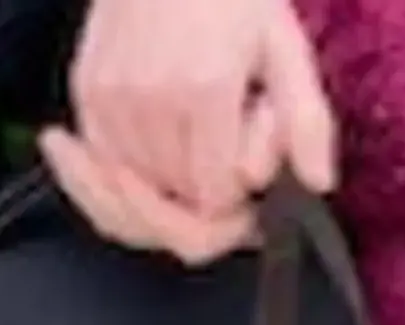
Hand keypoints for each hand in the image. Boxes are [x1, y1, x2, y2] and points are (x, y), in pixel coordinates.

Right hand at [51, 0, 339, 262]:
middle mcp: (151, 99)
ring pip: (136, 188)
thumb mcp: (286, 46)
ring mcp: (111, 97)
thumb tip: (318, 182)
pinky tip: (153, 133)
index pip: (217, 196)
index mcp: (207, 90)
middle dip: (203, 184)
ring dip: (165, 177)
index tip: (250, 152)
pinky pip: (103, 163)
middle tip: (223, 136)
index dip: (240, 188)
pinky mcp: (85, 91)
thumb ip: (305, 120)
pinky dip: (127, 164)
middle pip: (177, 197)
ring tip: (188, 125)